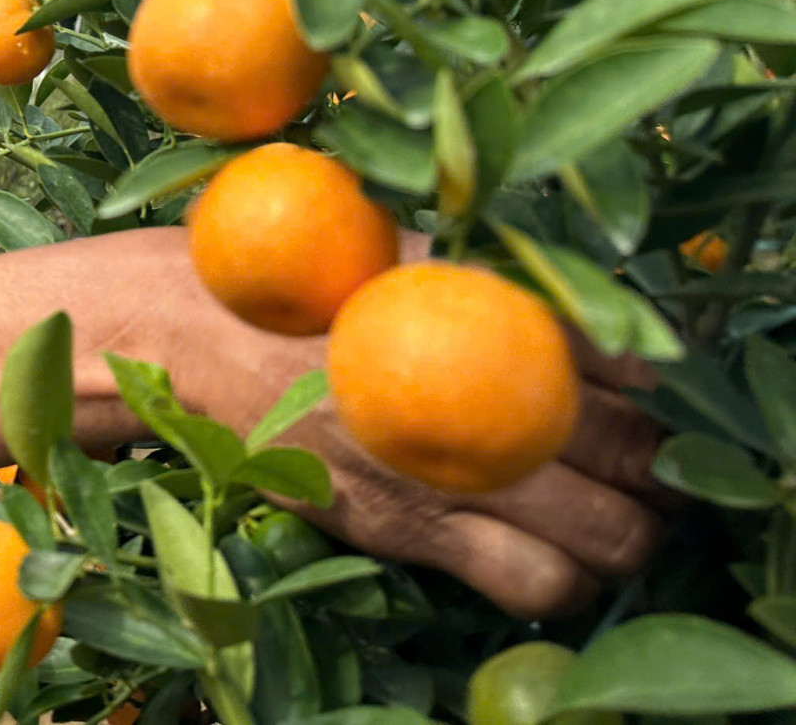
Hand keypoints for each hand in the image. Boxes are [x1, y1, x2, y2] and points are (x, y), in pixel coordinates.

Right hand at [148, 230, 666, 618]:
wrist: (182, 333)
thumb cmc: (288, 285)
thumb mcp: (395, 254)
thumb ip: (493, 289)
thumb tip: (594, 335)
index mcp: (479, 320)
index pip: (624, 373)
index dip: (651, 398)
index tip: (640, 403)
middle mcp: (475, 400)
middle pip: (634, 458)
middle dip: (656, 472)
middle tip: (645, 471)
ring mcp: (444, 475)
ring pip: (604, 541)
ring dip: (624, 536)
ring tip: (608, 521)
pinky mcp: (407, 532)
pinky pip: (532, 585)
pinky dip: (563, 580)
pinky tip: (548, 556)